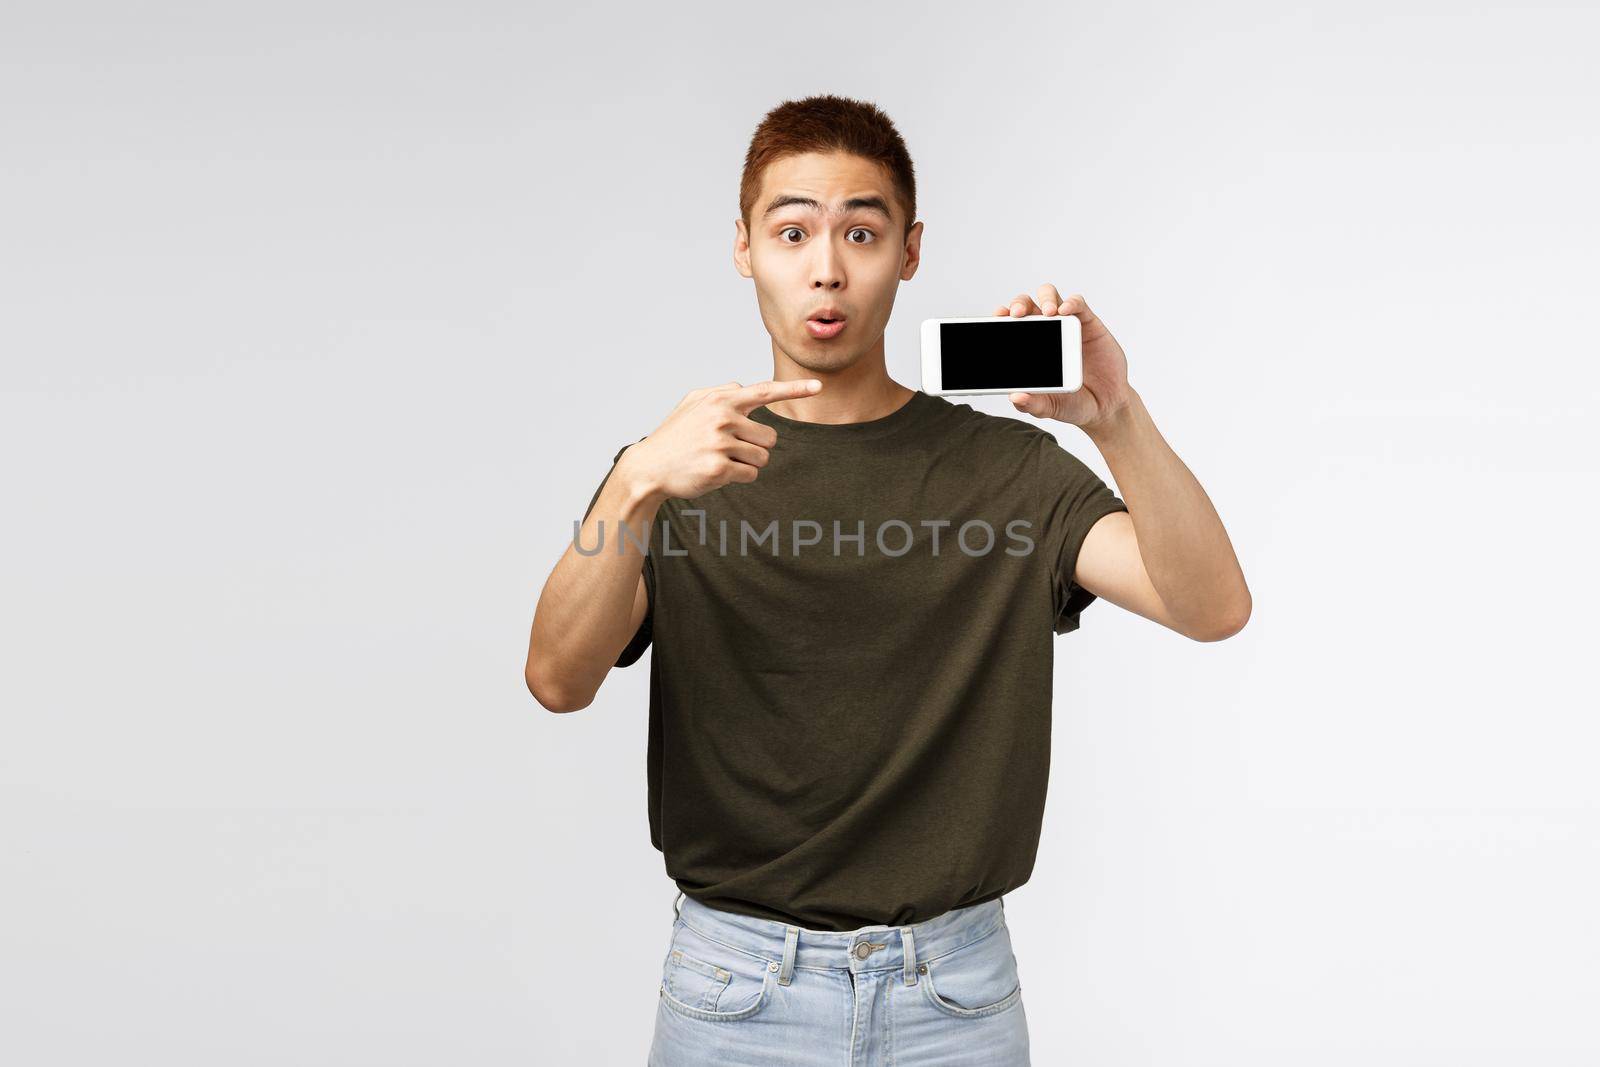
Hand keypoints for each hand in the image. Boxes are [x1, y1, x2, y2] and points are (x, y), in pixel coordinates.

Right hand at [620, 378, 821, 500]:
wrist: (649, 467)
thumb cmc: (674, 436)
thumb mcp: (692, 404)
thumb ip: (721, 393)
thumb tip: (744, 388)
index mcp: (720, 400)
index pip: (765, 391)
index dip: (795, 390)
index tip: (819, 387)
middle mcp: (722, 417)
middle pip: (770, 437)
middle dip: (755, 447)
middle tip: (728, 449)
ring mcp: (720, 443)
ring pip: (762, 457)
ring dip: (747, 463)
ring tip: (719, 460)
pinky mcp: (718, 468)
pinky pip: (750, 474)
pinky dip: (738, 477)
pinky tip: (715, 472)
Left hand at [994, 285, 1131, 430]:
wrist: (1105, 406)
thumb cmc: (1073, 403)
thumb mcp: (1050, 407)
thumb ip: (1032, 403)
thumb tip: (1015, 396)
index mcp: (1029, 348)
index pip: (1010, 324)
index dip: (1002, 316)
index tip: (997, 316)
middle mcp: (1045, 332)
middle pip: (1027, 305)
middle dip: (1018, 304)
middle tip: (1016, 315)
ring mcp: (1066, 326)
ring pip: (1050, 296)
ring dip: (1045, 298)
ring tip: (1047, 313)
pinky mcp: (1088, 323)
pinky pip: (1078, 304)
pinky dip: (1071, 303)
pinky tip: (1065, 311)